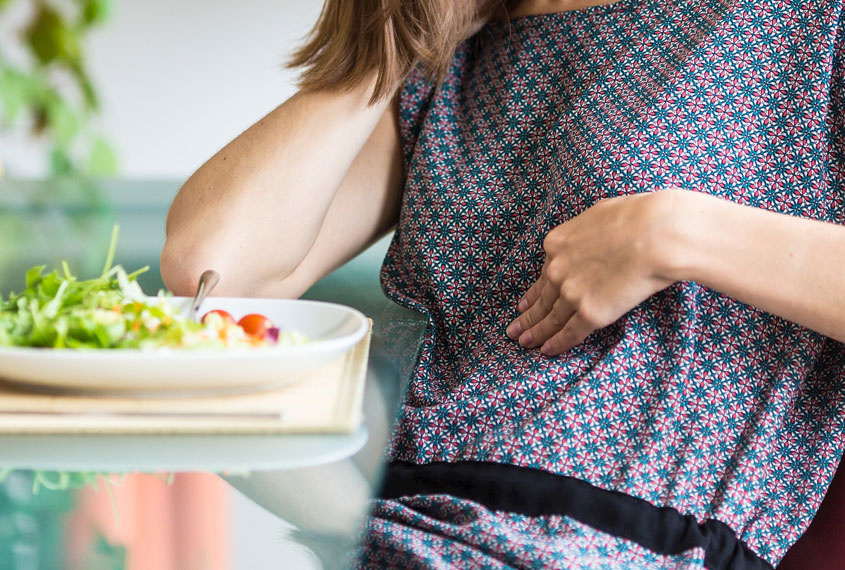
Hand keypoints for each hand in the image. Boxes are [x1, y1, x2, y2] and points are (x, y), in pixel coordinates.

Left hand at [505, 189, 684, 355]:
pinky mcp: (590, 313)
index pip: (542, 276)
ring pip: (550, 319)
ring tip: (524, 343)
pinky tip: (547, 351)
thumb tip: (589, 236)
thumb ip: (584, 232)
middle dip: (526, 317)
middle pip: (541, 299)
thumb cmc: (636, 217)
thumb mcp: (597, 215)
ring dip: (536, 333)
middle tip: (513, 330)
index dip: (532, 293)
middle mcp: (557, 270)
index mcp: (556, 244)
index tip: (523, 304)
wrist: (656, 234)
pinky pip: (569, 333)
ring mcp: (571, 293)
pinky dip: (557, 344)